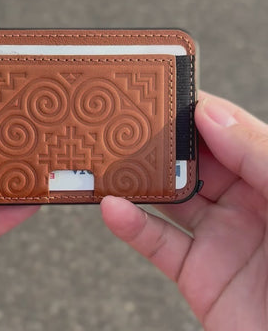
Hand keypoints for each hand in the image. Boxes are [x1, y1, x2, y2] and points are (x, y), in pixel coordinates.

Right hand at [101, 91, 267, 330]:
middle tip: (127, 122)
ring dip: (139, 182)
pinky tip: (114, 208)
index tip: (164, 92)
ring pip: (169, 199)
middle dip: (160, 142)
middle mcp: (243, 202)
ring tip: (111, 161)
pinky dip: (131, 225)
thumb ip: (257, 154)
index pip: (227, 131)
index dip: (197, 110)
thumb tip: (209, 113)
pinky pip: (158, 243)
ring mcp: (217, 236)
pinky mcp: (196, 272)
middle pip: (192, 162)